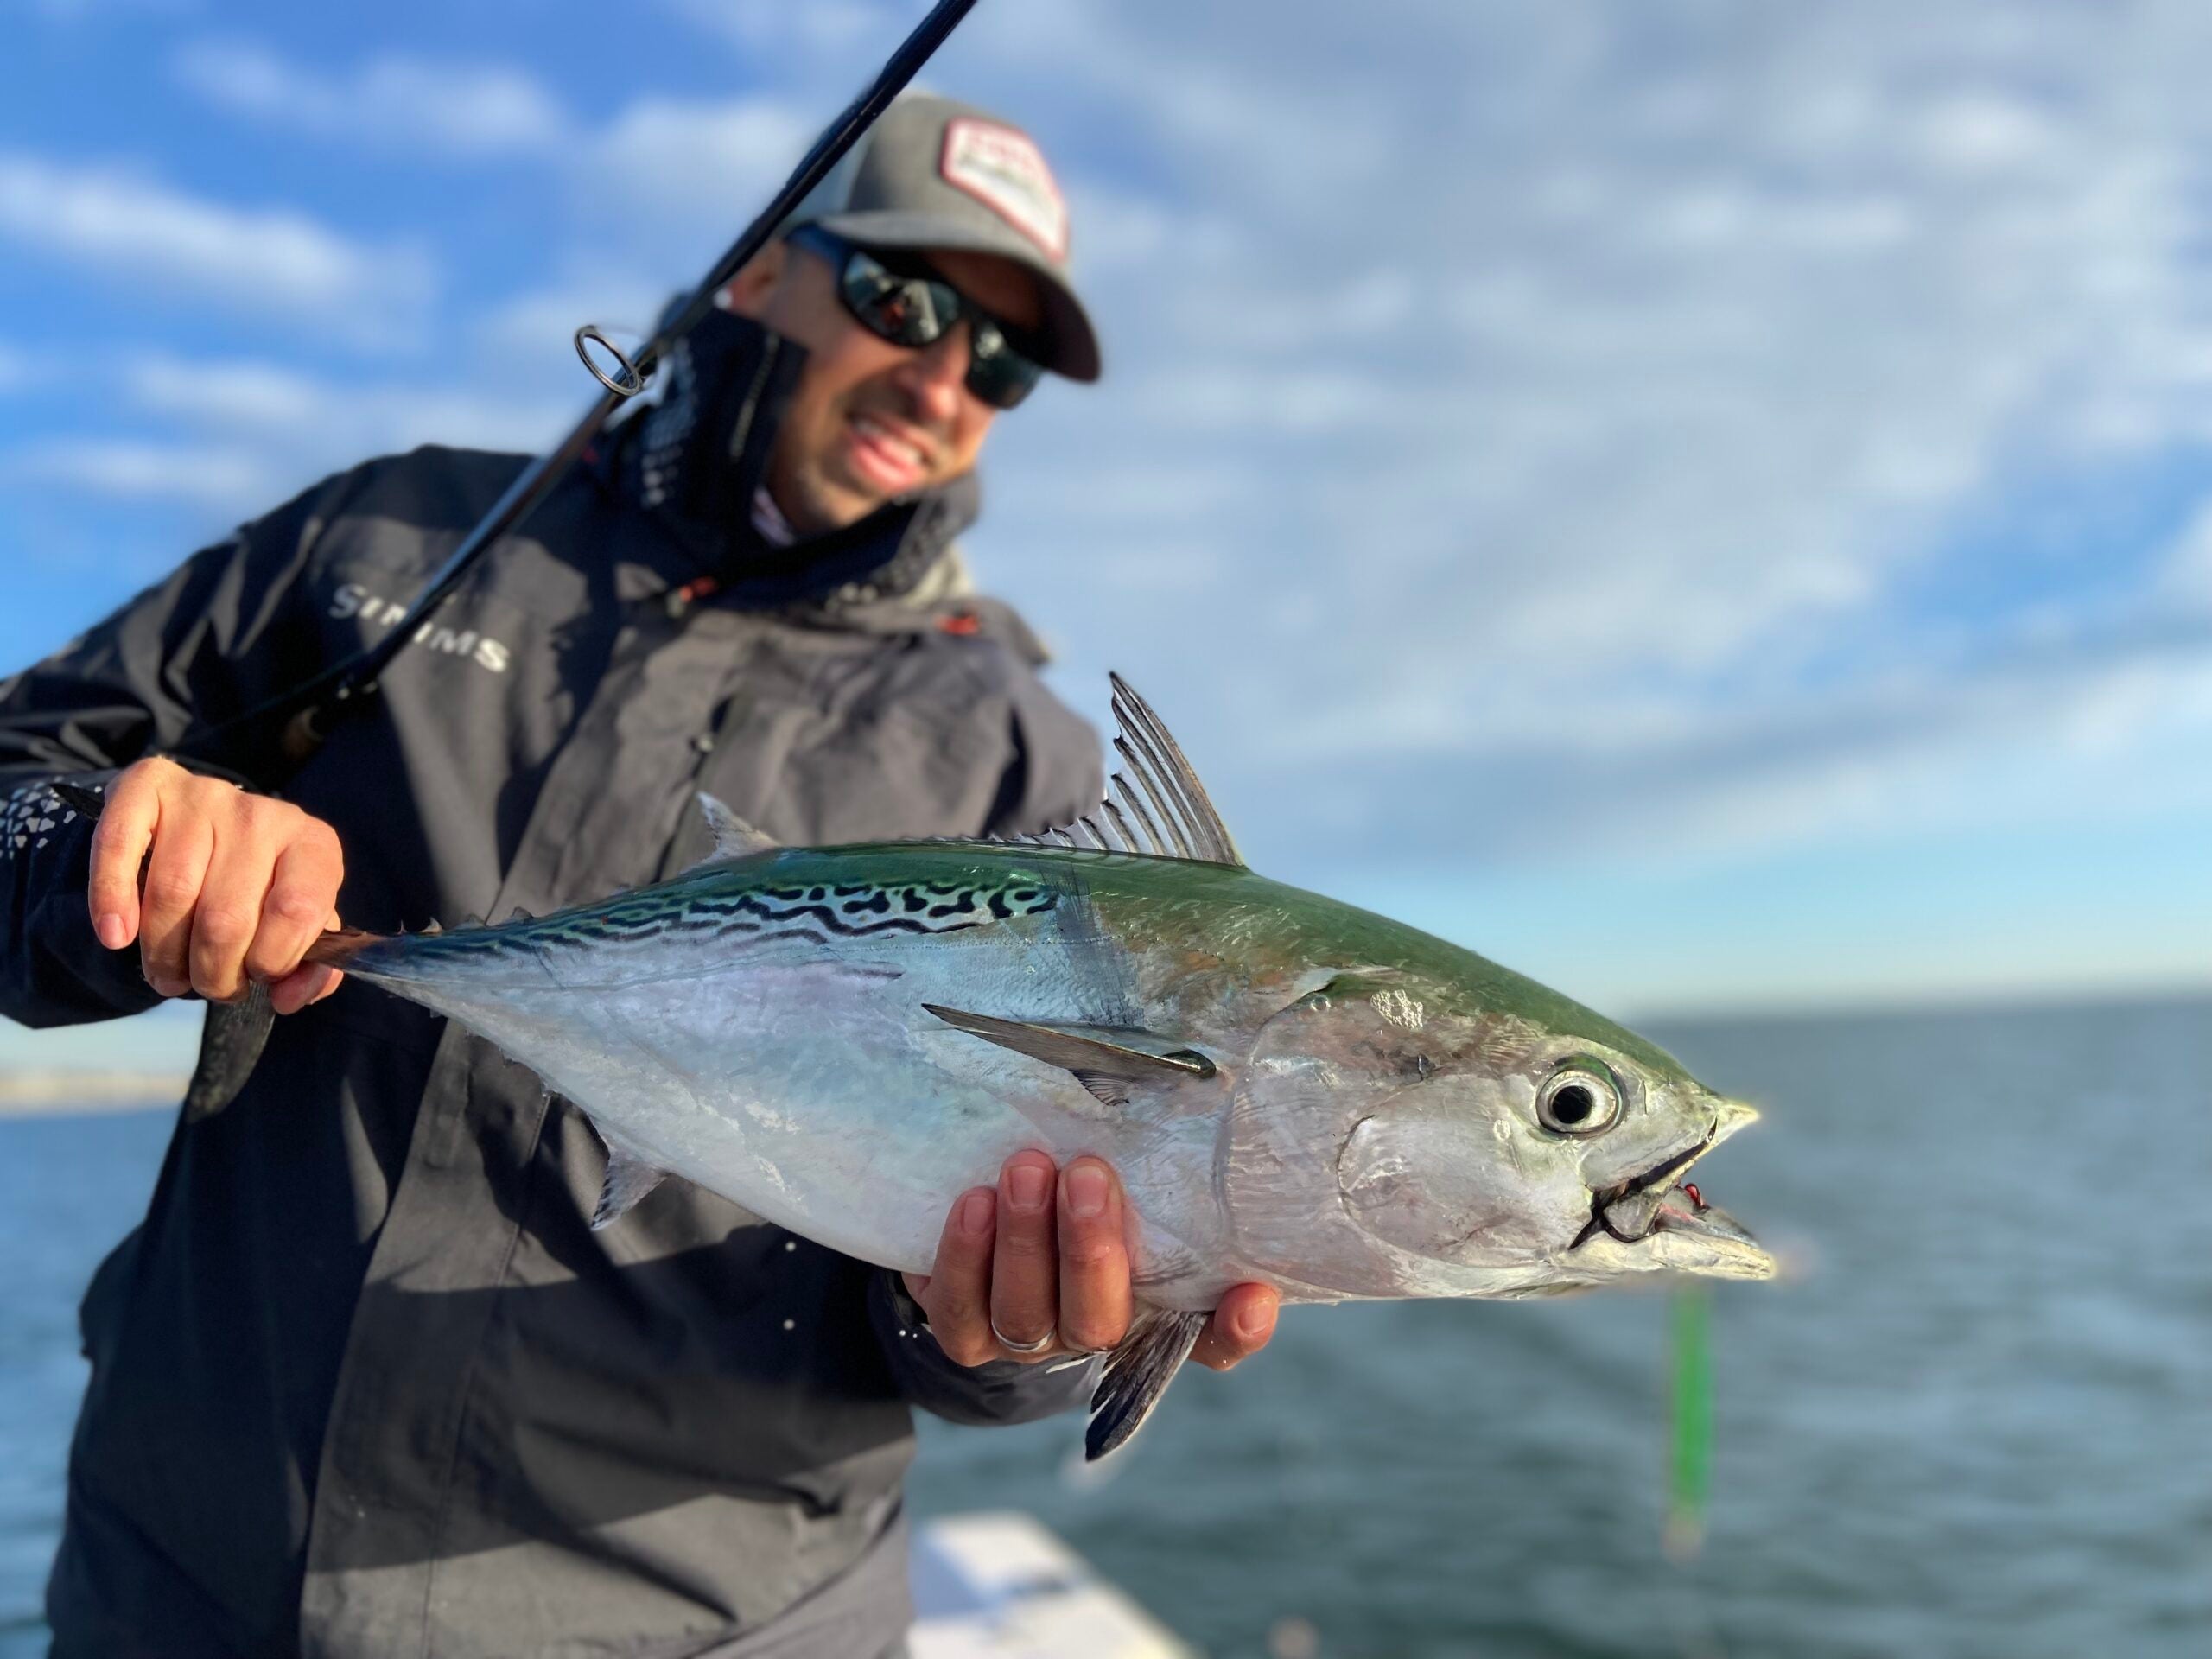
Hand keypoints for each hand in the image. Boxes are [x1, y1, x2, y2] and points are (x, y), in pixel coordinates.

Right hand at [87, 756, 345, 1013]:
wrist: (202, 830)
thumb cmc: (255, 891)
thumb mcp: (296, 926)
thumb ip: (308, 968)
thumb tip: (288, 998)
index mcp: (312, 845)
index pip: (297, 909)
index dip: (274, 959)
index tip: (258, 978)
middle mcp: (262, 814)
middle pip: (227, 915)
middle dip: (213, 973)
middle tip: (208, 987)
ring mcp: (205, 795)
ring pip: (172, 893)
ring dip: (164, 954)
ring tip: (168, 977)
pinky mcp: (149, 786)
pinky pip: (120, 845)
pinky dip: (112, 898)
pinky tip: (116, 936)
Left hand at [903, 1149, 1280, 1369]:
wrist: (983, 1221)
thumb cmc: (1078, 1180)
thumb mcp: (1127, 1173)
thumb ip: (1157, 1157)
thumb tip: (1197, 1077)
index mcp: (1157, 1306)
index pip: (1212, 1338)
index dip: (1234, 1327)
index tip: (1251, 1293)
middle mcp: (1095, 1331)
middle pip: (1100, 1321)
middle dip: (1091, 1250)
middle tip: (1089, 1175)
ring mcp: (1029, 1339)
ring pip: (1026, 1316)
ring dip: (1025, 1242)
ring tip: (1026, 1169)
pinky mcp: (967, 1331)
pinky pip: (962, 1311)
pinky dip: (965, 1258)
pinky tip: (974, 1201)